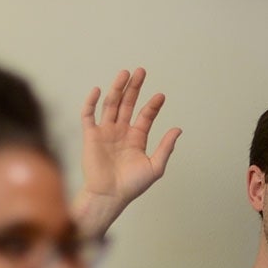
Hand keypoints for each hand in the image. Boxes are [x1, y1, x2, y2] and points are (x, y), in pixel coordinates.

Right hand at [74, 68, 181, 239]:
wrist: (109, 196)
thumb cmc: (131, 186)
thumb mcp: (155, 167)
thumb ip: (165, 147)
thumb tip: (178, 129)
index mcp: (136, 139)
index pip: (145, 116)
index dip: (152, 105)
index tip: (160, 96)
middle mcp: (120, 132)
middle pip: (127, 104)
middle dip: (134, 88)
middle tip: (141, 71)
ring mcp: (105, 133)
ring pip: (110, 105)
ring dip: (117, 89)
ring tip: (124, 74)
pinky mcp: (90, 136)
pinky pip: (88, 116)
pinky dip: (91, 102)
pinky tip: (98, 90)